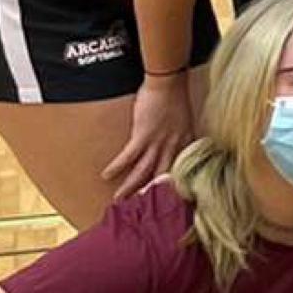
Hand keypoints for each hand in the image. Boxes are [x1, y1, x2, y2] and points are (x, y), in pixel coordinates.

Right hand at [105, 70, 200, 197]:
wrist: (169, 82)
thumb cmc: (176, 98)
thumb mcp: (186, 123)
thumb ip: (183, 138)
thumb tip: (178, 148)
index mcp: (185, 145)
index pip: (180, 173)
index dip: (173, 189)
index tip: (167, 203)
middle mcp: (173, 148)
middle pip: (161, 177)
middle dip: (150, 195)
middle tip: (140, 210)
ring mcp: (158, 143)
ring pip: (143, 172)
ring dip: (130, 187)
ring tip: (119, 200)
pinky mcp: (143, 136)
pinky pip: (128, 156)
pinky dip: (117, 167)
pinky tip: (106, 175)